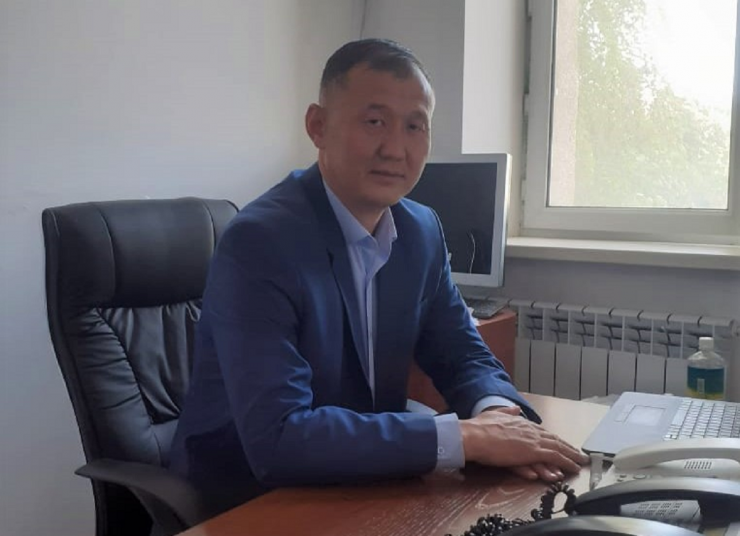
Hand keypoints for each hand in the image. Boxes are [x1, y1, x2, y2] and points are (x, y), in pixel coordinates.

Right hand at [459, 406, 588, 480]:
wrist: (473, 435)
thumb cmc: (478, 428)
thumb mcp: (493, 415)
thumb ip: (505, 412)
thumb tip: (514, 409)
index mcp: (521, 423)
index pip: (543, 432)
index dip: (554, 439)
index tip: (563, 444)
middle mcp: (529, 431)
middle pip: (554, 440)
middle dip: (568, 448)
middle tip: (579, 455)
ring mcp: (531, 441)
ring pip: (557, 449)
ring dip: (570, 456)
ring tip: (580, 463)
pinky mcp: (531, 452)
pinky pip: (553, 458)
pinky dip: (563, 463)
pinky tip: (570, 469)